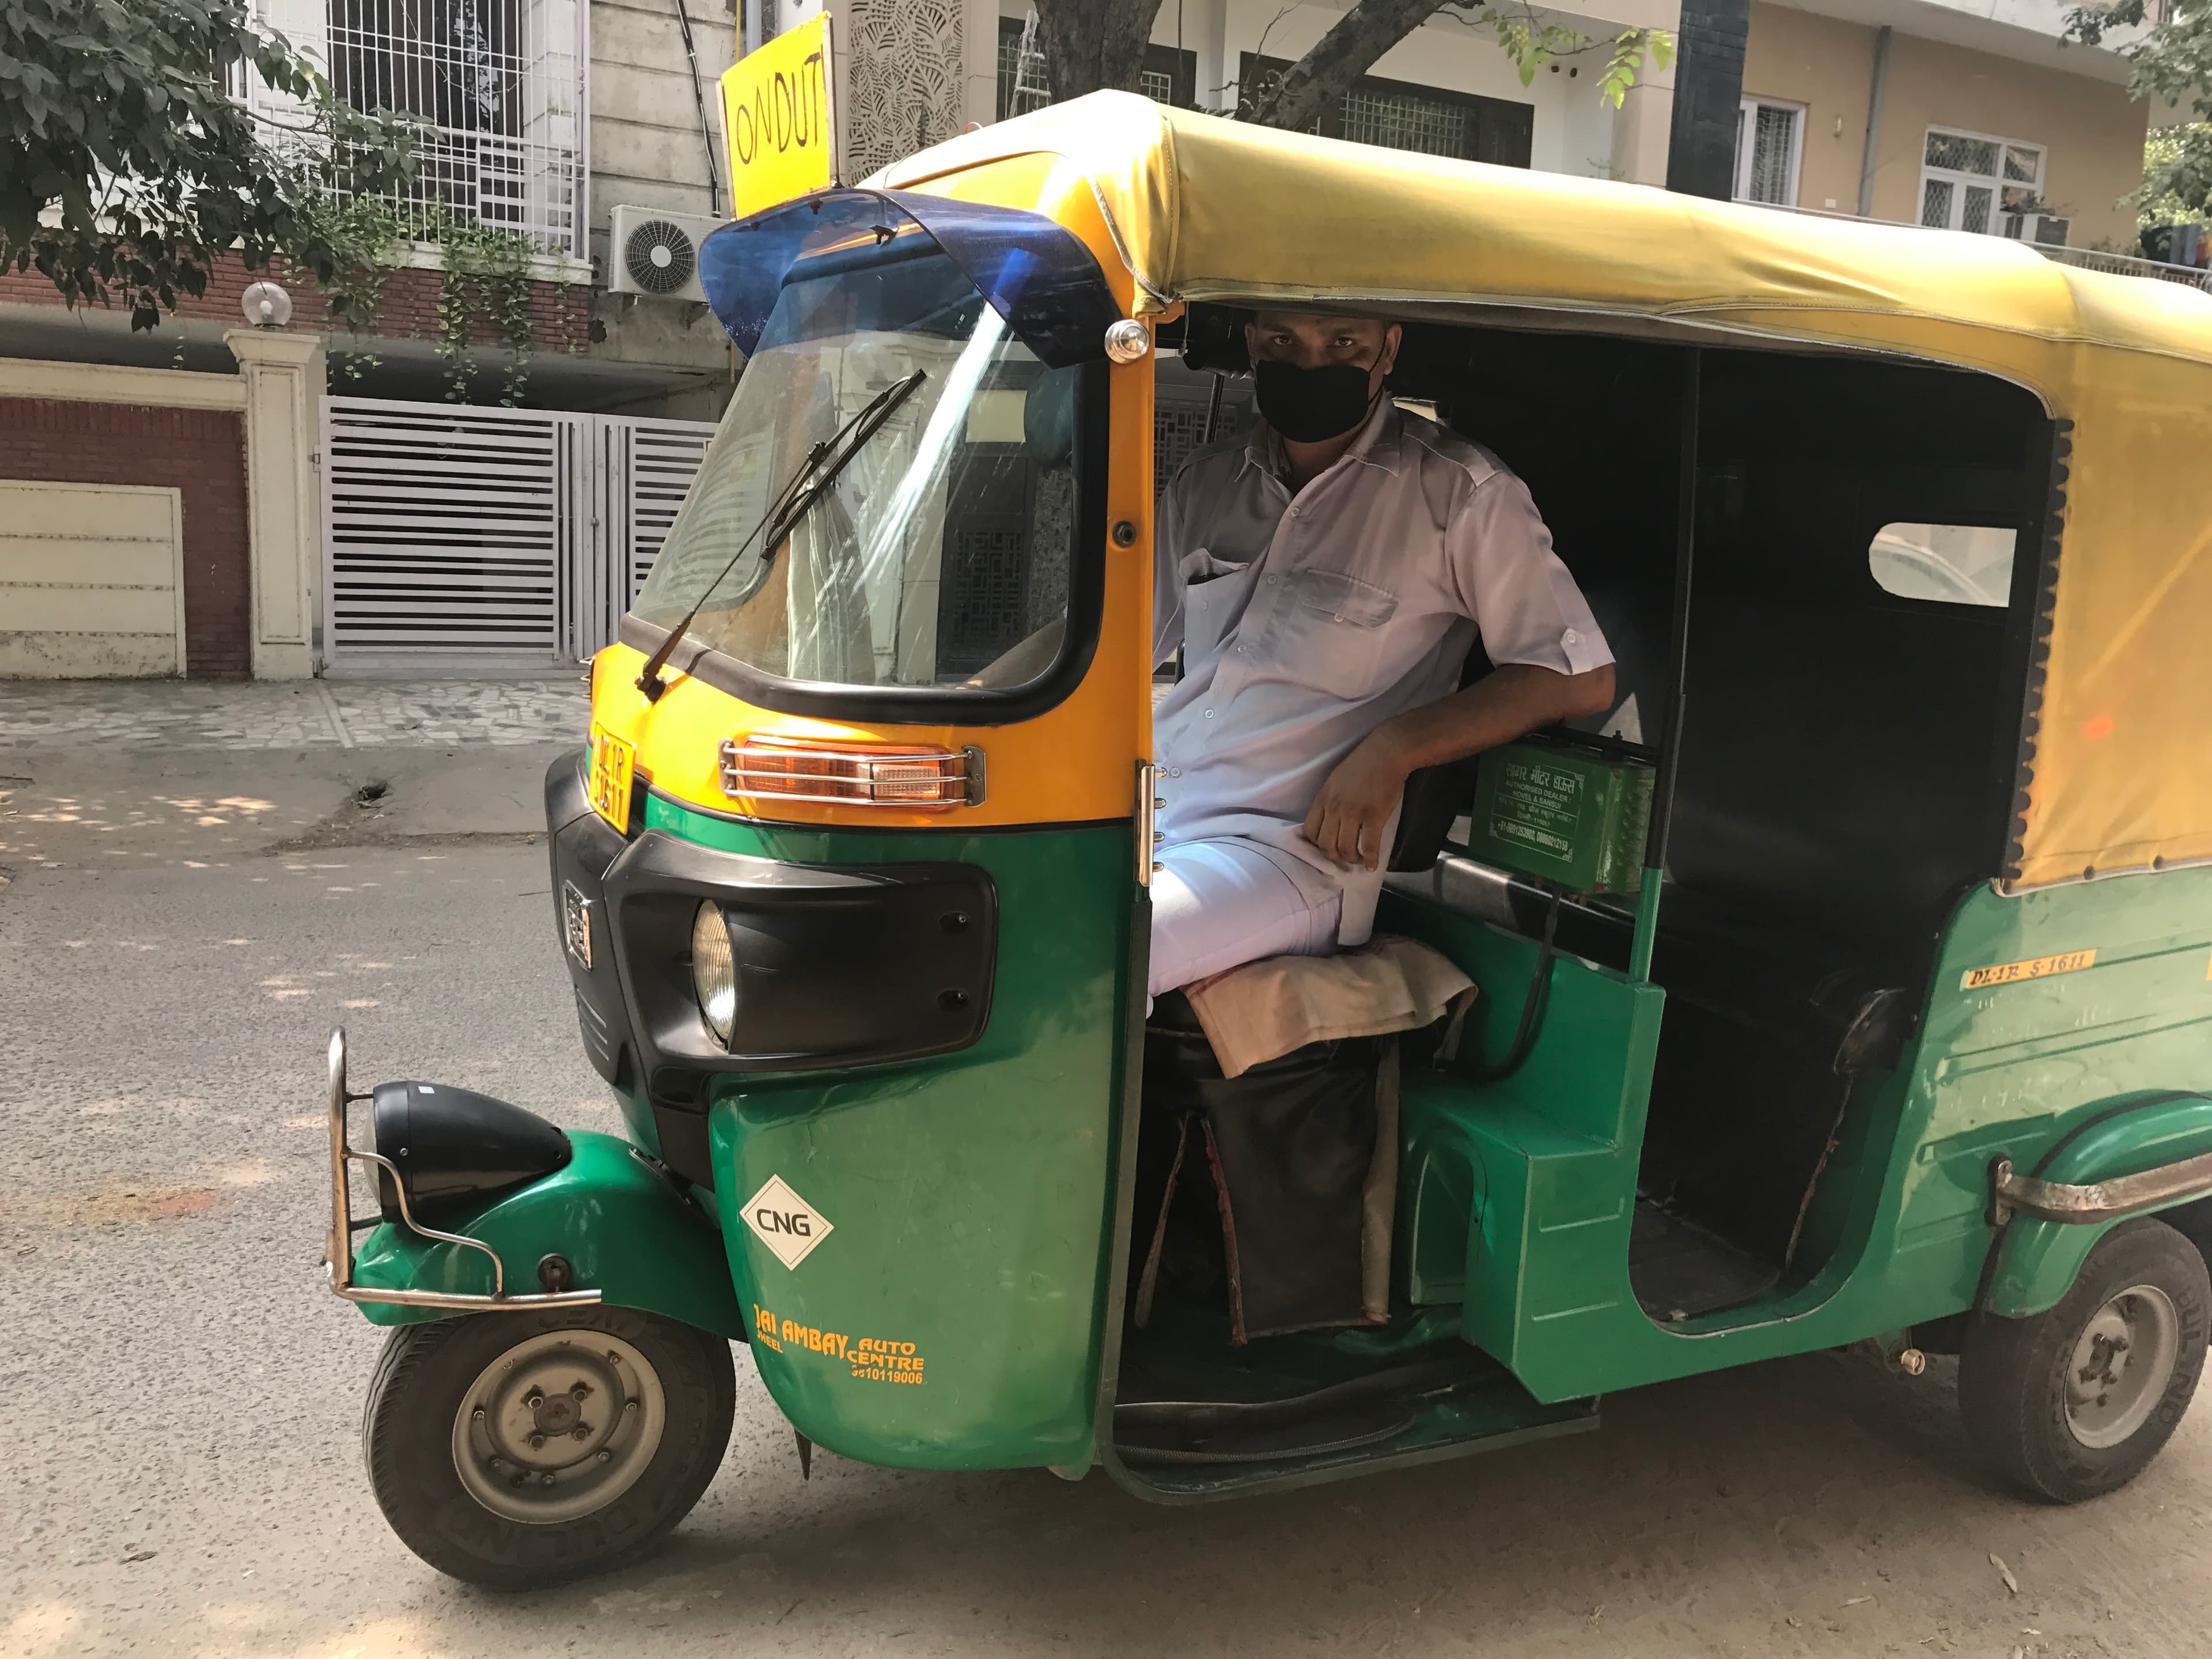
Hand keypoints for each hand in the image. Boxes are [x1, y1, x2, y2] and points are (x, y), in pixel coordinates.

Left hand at [1302, 728, 1412, 870]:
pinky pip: (1368, 845)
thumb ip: (1330, 799)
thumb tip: (1329, 818)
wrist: (1386, 753)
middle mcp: (1334, 808)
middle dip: (1333, 856)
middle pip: (1325, 844)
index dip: (1316, 844)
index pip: (1309, 830)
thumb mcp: (1336, 779)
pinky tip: (1373, 864)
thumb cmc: (1362, 763)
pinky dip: (1370, 859)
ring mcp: (1353, 813)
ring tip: (1358, 859)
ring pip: (1344, 848)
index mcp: (1323, 798)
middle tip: (1343, 857)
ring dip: (1351, 859)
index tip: (1326, 847)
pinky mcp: (1373, 817)